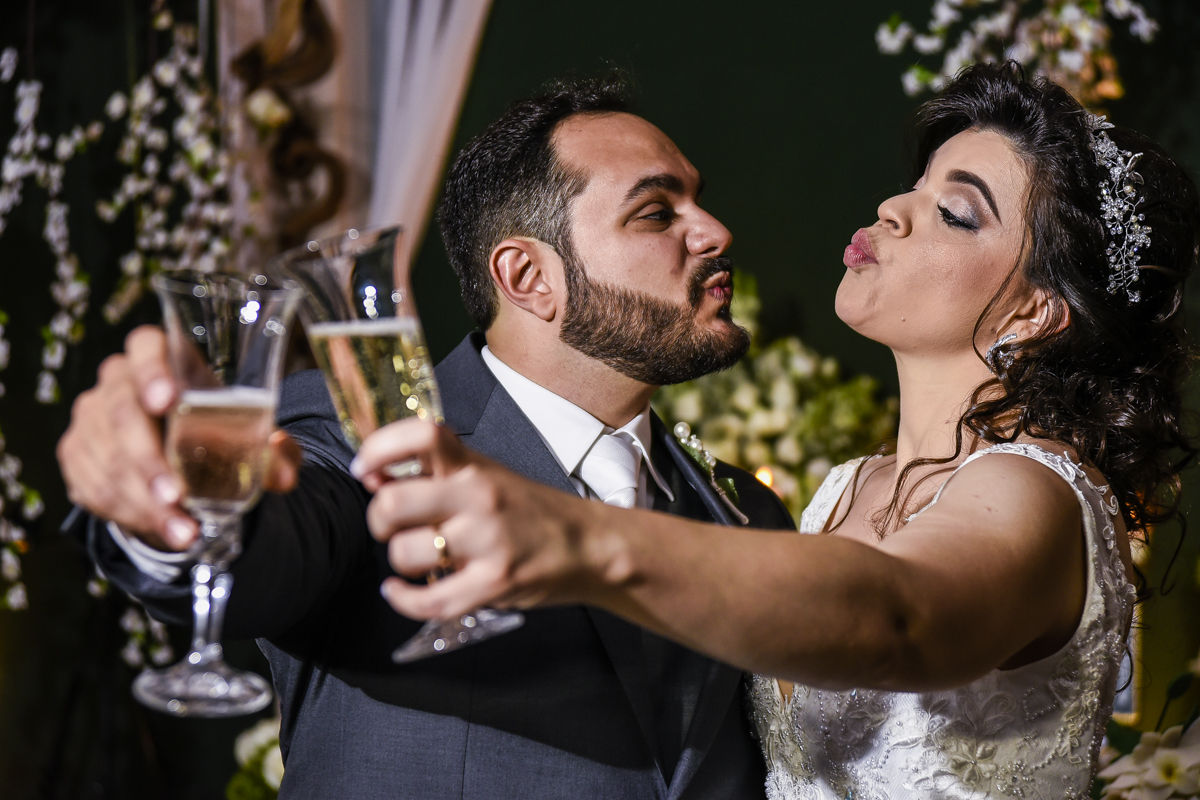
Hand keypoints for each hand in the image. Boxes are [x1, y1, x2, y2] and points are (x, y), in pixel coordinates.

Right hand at [56, 325, 301, 550]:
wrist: (177, 454)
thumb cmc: (216, 430)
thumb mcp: (250, 436)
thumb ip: (274, 452)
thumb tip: (283, 478)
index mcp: (161, 357)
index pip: (146, 347)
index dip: (152, 370)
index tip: (166, 401)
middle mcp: (116, 382)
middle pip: (121, 414)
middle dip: (148, 461)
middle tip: (176, 495)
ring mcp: (90, 417)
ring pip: (107, 459)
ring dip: (144, 502)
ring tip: (184, 531)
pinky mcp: (75, 453)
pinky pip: (92, 485)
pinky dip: (129, 513)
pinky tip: (162, 529)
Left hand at [353, 419, 610, 620]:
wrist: (589, 546)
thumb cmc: (531, 512)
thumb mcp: (487, 476)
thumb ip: (435, 473)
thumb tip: (374, 478)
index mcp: (473, 466)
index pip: (418, 435)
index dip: (378, 449)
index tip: (364, 469)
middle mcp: (478, 497)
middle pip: (394, 502)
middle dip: (378, 520)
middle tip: (389, 527)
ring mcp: (486, 542)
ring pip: (404, 553)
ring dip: (399, 562)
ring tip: (416, 559)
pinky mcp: (493, 583)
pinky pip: (428, 600)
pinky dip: (403, 600)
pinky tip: (401, 592)